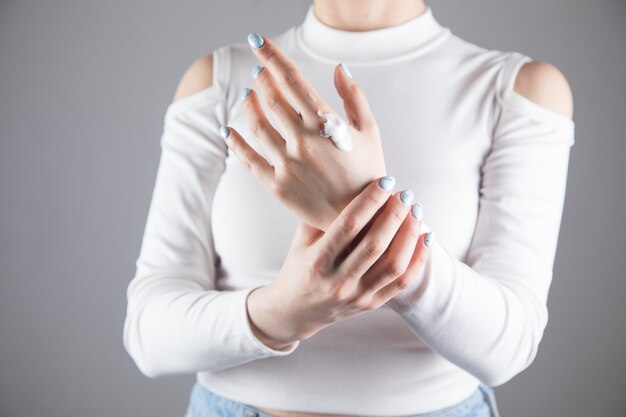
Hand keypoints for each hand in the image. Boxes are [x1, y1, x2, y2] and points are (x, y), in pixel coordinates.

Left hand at [222, 33, 386, 230]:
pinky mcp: (276, 186)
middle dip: (262, 79)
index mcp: (327, 125)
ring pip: (257, 125)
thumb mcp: (371, 132)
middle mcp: (304, 142)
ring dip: (248, 104)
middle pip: (271, 99)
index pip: (293, 80)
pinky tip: (229, 129)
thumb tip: (339, 67)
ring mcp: (287, 165)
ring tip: (248, 95)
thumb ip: (354, 97)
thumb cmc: (368, 173)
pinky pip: (248, 159)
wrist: (361, 220)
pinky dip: (236, 142)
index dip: (273, 56)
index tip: (257, 41)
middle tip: (258, 70)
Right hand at [246, 177, 432, 347]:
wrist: (296, 311)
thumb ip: (323, 215)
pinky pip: (402, 282)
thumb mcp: (302, 240)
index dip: (370, 201)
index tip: (385, 181)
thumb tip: (351, 180)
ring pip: (394, 264)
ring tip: (416, 212)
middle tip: (405, 194)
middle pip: (375, 244)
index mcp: (318, 261)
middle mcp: (338, 281)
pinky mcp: (372, 304)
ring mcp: (357, 295)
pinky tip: (426, 236)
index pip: (349, 226)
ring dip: (409, 234)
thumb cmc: (300, 266)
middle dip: (394, 214)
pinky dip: (419, 258)